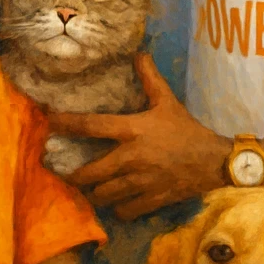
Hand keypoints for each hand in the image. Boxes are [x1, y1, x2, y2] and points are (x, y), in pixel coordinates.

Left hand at [45, 54, 228, 219]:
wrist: (215, 161)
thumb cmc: (188, 129)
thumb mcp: (167, 101)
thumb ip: (150, 78)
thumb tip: (138, 52)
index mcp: (133, 130)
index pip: (92, 125)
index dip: (67, 124)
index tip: (48, 123)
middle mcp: (132, 157)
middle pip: (90, 172)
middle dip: (74, 175)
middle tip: (65, 172)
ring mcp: (141, 182)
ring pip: (104, 195)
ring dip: (93, 193)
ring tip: (87, 190)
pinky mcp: (152, 200)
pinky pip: (124, 210)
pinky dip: (116, 209)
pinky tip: (115, 203)